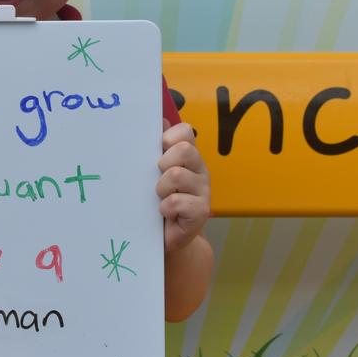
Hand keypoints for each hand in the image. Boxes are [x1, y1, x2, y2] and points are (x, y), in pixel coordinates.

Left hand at [157, 121, 210, 252]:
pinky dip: (164, 208)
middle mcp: (200, 170)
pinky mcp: (201, 211)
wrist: (166, 238)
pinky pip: (175, 202)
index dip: (169, 137)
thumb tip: (158, 118)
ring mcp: (203, 190)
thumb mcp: (153, 172)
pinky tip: (165, 214)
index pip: (185, 132)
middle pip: (183, 149)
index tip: (159, 152)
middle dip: (163, 163)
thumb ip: (156, 147)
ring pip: (175, 175)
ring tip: (159, 198)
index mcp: (189, 157)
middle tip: (158, 180)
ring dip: (160, 188)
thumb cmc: (158, 201)